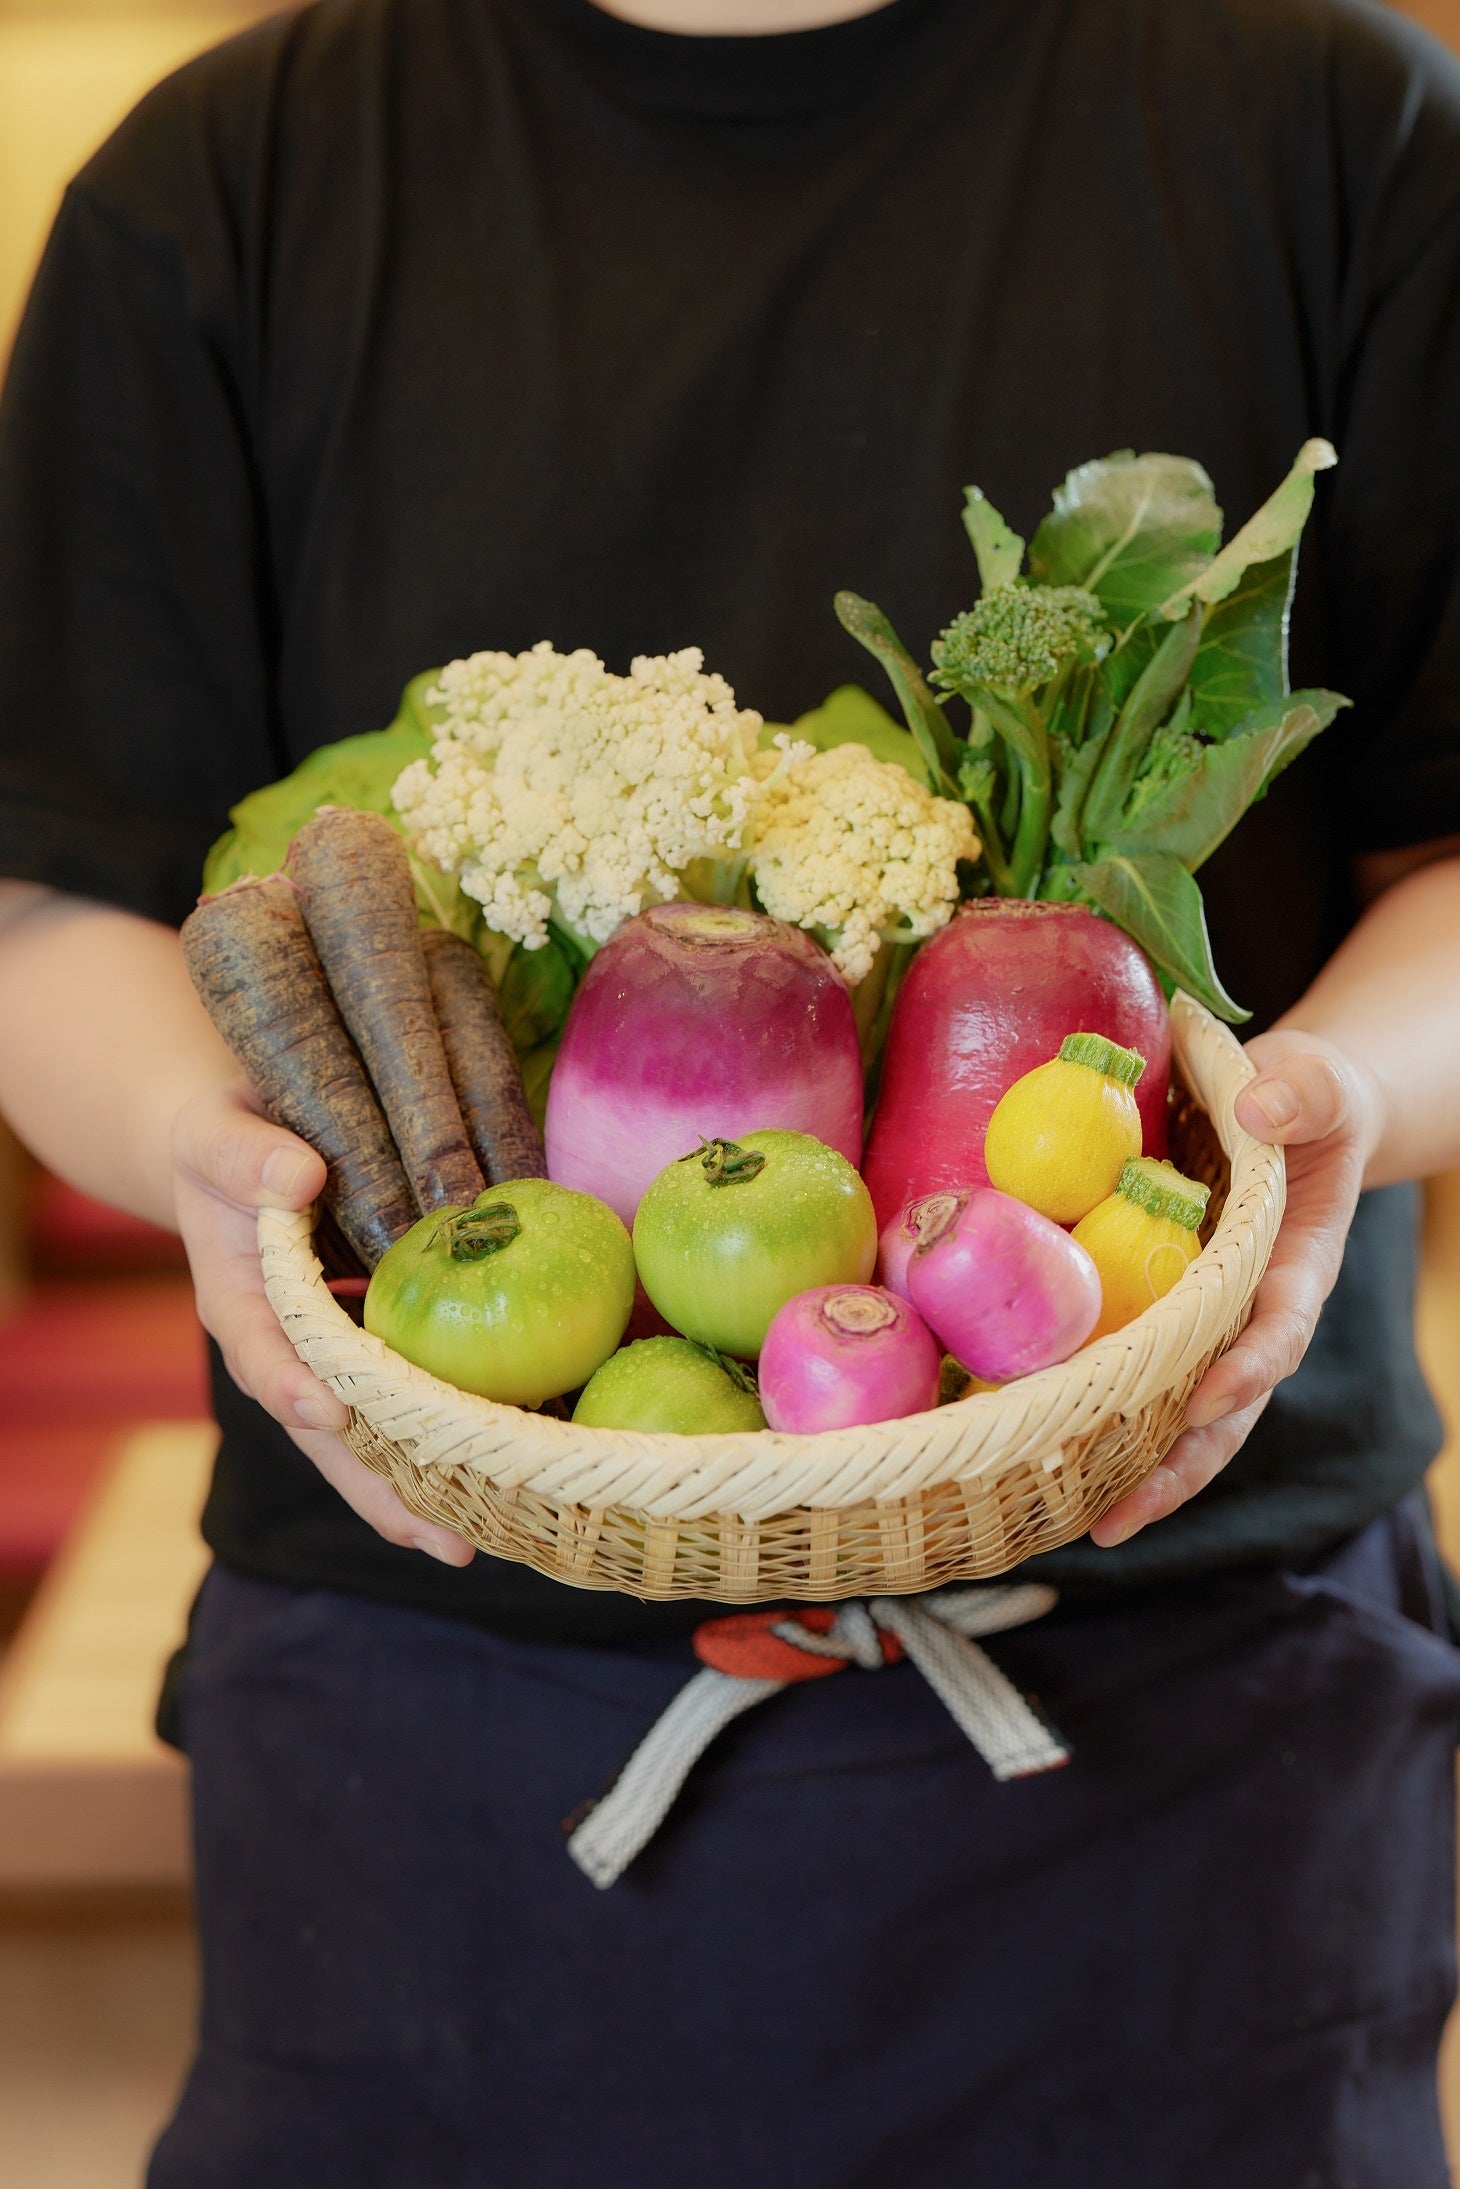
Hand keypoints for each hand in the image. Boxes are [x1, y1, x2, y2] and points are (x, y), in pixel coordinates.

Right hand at [171, 1083, 473, 1565]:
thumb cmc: (223, 1139)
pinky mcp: (371, 1348)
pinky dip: (446, 1433)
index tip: (330, 1412)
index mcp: (239, 1302)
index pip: (262, 1353)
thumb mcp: (216, 1133)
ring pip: (368, 1436)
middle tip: (445, 1542)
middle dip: (380, 1488)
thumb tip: (300, 1175)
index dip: (292, 1385)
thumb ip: (245, 1155)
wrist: (235, 1148)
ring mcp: (327, 1359)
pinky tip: (506, 1464)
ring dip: (419, 1487)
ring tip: (475, 1540)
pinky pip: (405, 1398)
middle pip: (326, 1433)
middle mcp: (284, 1348)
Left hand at [1089, 1029, 1384, 1548]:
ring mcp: (1206, 1326)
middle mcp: (1250, 1314)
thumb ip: (1302, 1094)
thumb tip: (1263, 1110)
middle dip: (1178, 1467)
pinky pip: (1133, 1374)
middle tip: (1119, 1517)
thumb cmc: (1304, 1101)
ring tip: (1084, 1525)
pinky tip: (1040, 1455)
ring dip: (1135, 1470)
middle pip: (1225, 1410)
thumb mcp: (1317, 1084)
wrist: (1283, 1112)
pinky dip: (1096, 1417)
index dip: (1246, 1369)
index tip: (1207, 1401)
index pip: (1278, 1329)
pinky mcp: (1161, 1317)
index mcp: (1296, 1266)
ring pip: (1177, 1414)